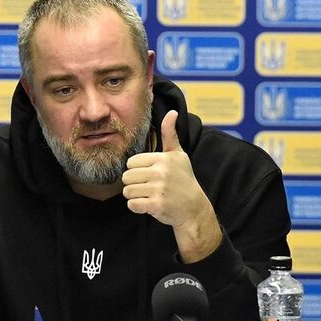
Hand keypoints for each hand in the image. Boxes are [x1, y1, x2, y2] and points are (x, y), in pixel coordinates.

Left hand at [122, 110, 221, 262]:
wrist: (194, 208)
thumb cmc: (183, 179)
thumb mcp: (179, 155)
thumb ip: (170, 134)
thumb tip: (172, 112)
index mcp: (163, 159)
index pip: (131, 163)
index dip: (137, 170)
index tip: (150, 175)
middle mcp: (161, 172)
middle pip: (126, 177)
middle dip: (133, 184)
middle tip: (148, 187)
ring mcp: (159, 189)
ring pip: (128, 191)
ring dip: (135, 196)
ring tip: (149, 196)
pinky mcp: (156, 205)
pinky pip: (132, 204)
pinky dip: (137, 207)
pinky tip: (149, 205)